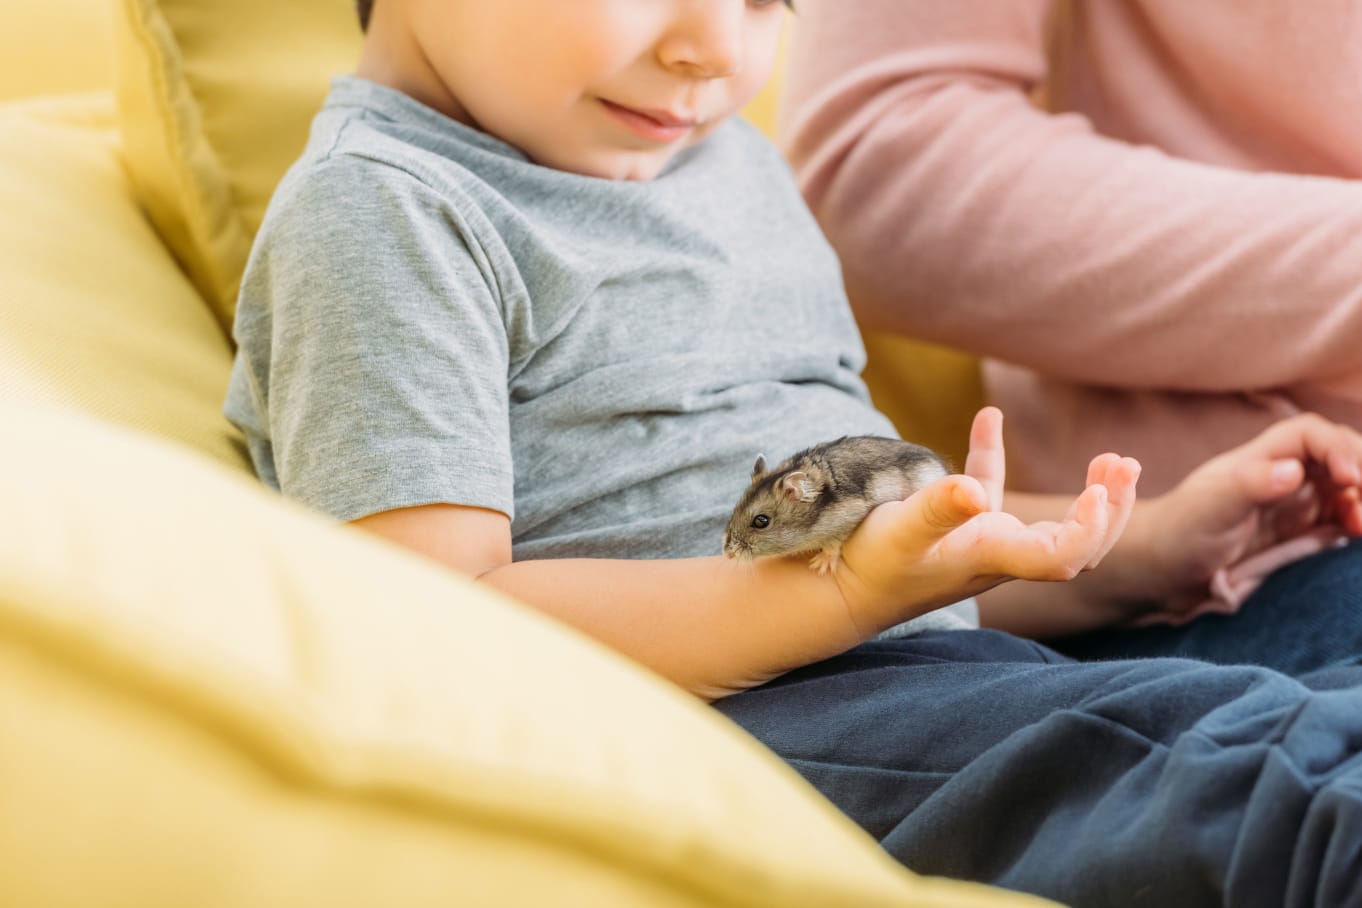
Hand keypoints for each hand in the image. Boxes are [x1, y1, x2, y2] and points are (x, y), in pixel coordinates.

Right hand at [832, 407, 1141, 635]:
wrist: (833, 589)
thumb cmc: (866, 565)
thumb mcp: (898, 532)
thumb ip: (936, 509)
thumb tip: (975, 492)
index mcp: (992, 557)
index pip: (1063, 556)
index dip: (1091, 528)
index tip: (1100, 490)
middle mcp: (996, 554)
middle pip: (1077, 548)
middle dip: (1111, 511)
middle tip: (1123, 464)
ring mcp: (978, 540)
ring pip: (1050, 527)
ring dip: (1086, 497)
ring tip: (1109, 460)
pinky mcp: (952, 525)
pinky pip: (985, 488)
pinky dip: (992, 454)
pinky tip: (987, 416)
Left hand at [1124, 413, 1361, 625]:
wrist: (1161, 570)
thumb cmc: (1179, 532)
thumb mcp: (1209, 509)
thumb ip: (1248, 486)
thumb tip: (1293, 470)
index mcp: (1260, 459)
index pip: (1311, 435)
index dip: (1338, 448)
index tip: (1351, 478)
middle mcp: (1282, 476)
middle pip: (1340, 457)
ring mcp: (1294, 505)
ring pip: (1347, 489)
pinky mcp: (1300, 534)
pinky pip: (1341, 519)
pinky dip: (1356, 522)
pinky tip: (1356, 535)